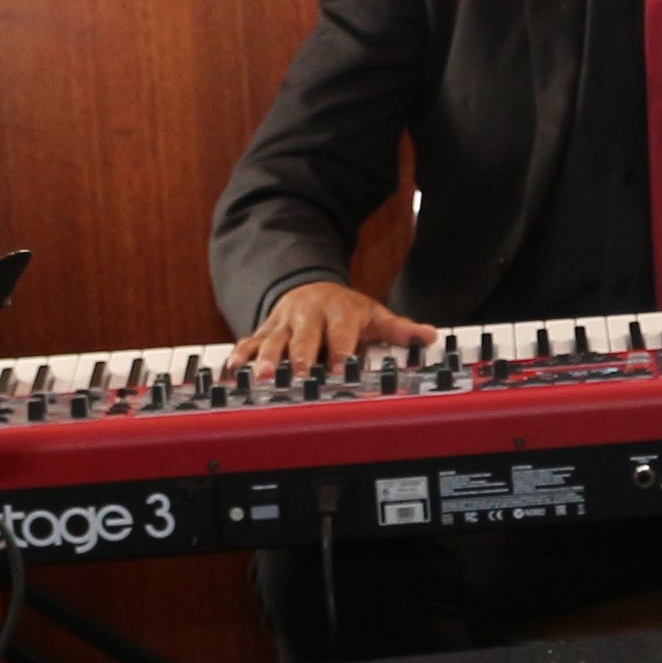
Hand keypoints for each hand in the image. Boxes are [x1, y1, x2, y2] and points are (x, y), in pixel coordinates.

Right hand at [239, 278, 435, 370]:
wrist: (309, 286)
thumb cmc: (345, 310)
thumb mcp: (374, 315)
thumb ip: (400, 330)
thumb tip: (431, 335)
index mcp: (338, 312)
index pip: (341, 333)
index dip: (342, 350)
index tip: (343, 368)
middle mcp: (308, 315)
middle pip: (304, 337)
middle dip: (302, 357)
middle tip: (301, 375)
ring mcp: (283, 323)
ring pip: (273, 341)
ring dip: (266, 359)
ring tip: (262, 377)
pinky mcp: (263, 330)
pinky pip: (248, 342)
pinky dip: (239, 356)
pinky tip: (230, 371)